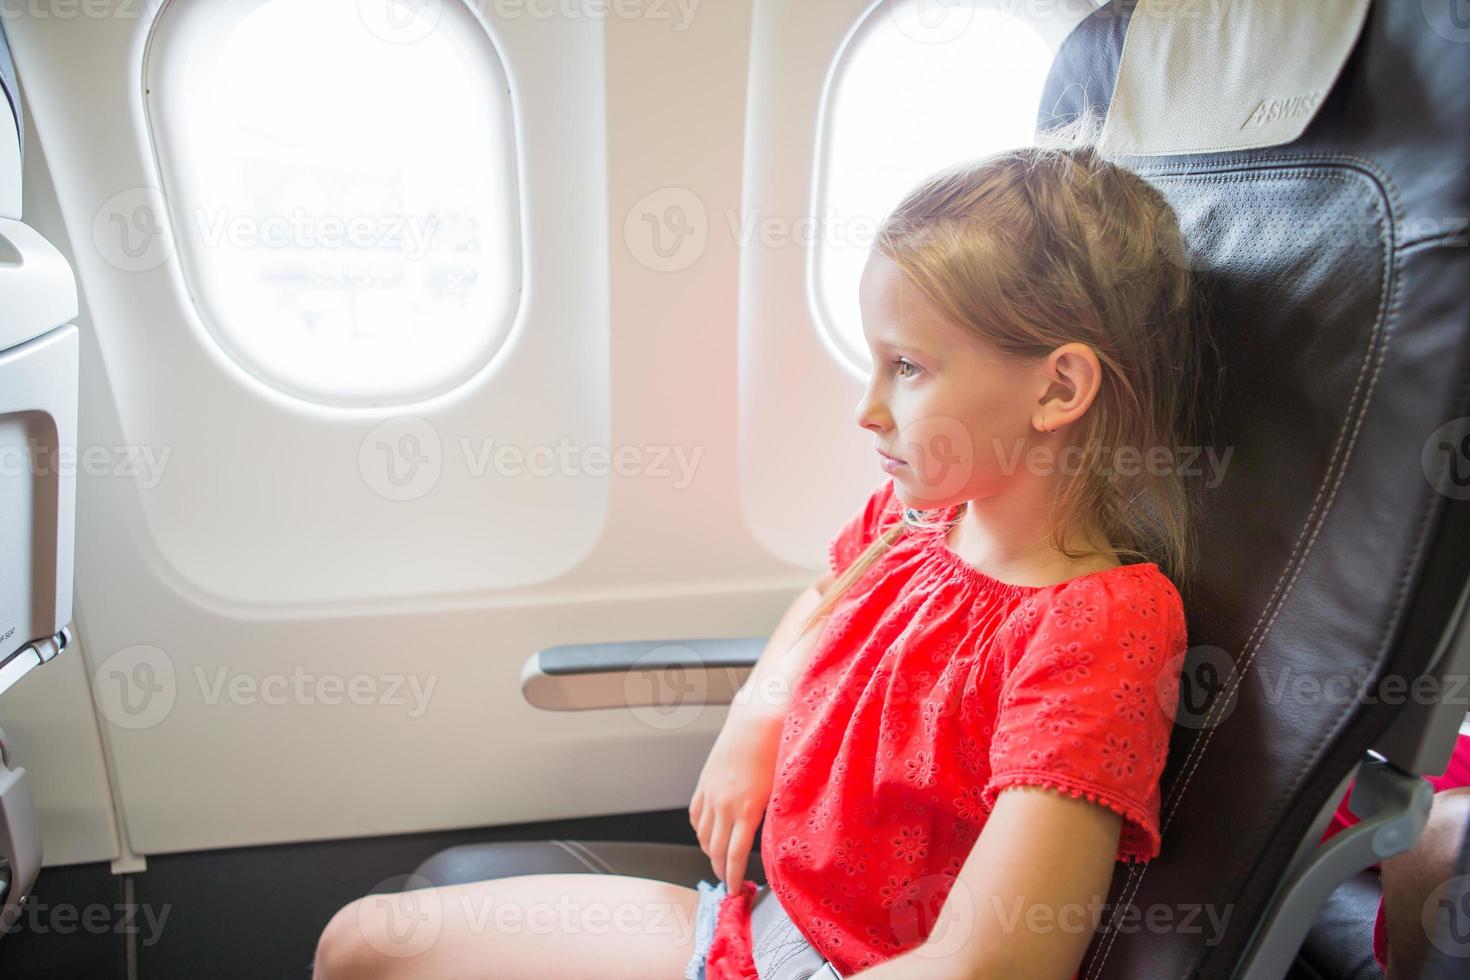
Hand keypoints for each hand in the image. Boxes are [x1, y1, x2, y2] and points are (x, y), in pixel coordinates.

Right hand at [688, 705, 783, 890]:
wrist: (757, 719)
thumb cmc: (776, 750)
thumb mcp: (781, 790)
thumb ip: (772, 818)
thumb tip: (771, 842)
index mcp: (746, 809)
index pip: (733, 855)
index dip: (731, 877)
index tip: (733, 891)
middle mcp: (724, 804)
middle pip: (714, 849)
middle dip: (719, 870)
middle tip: (726, 882)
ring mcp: (711, 792)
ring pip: (701, 833)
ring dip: (708, 851)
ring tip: (717, 862)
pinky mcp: (704, 781)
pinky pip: (695, 813)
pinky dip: (699, 829)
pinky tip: (706, 834)